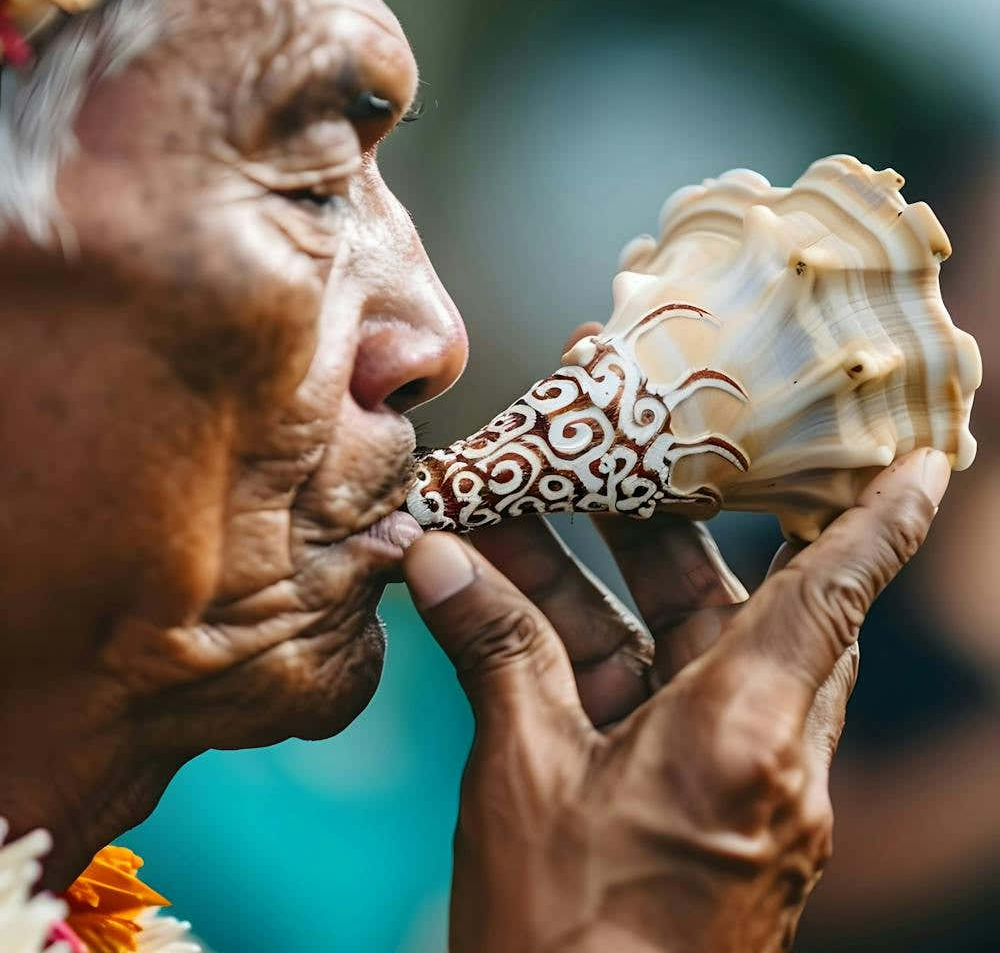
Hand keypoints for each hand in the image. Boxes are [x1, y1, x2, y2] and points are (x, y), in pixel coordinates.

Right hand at [403, 447, 950, 950]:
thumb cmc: (566, 941)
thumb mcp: (521, 778)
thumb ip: (494, 652)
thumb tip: (440, 558)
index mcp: (745, 735)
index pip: (832, 595)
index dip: (880, 520)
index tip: (923, 459)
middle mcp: (764, 756)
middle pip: (724, 603)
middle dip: (654, 530)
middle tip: (597, 462)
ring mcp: (734, 788)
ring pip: (680, 650)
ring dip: (604, 589)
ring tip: (525, 523)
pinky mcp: (699, 814)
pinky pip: (656, 702)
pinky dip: (597, 654)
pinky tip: (523, 617)